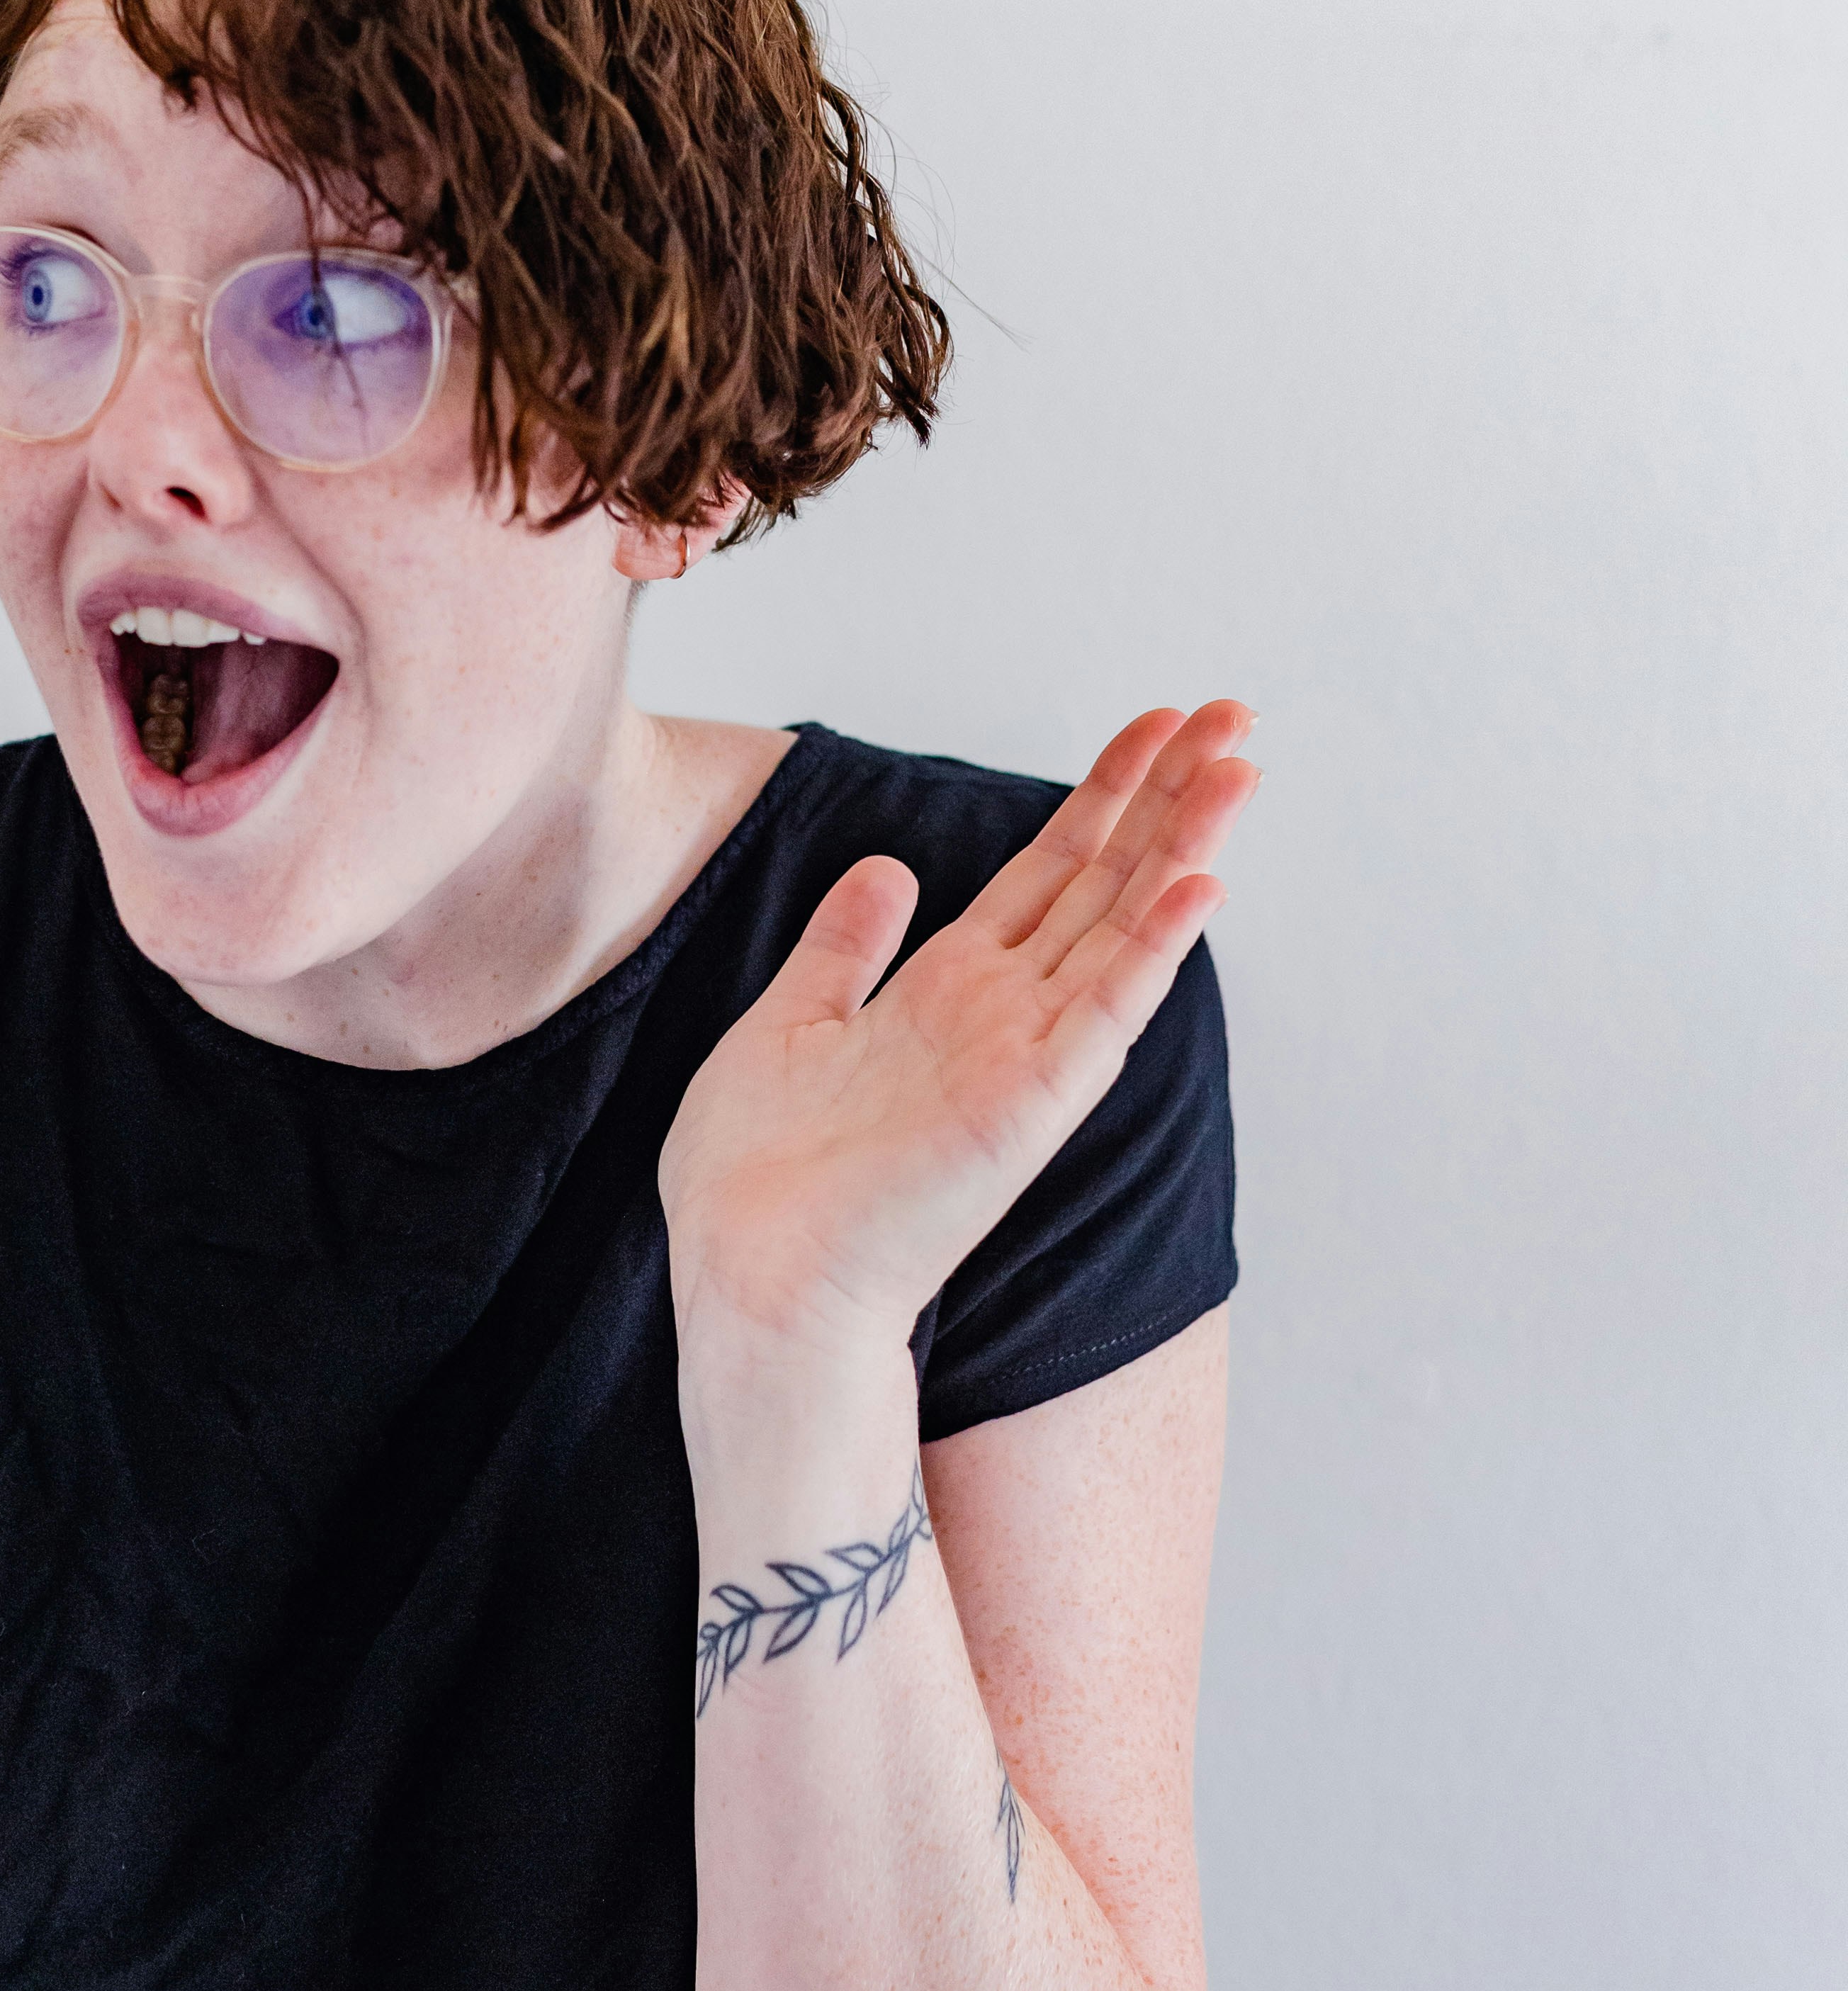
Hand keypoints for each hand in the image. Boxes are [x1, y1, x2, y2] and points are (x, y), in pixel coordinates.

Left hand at [661, 703, 1257, 1367]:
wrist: (751, 1279)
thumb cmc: (757, 1181)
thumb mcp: (786, 1023)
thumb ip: (845, 947)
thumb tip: (889, 867)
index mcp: (946, 991)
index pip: (1048, 870)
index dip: (1103, 795)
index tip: (1155, 724)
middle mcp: (1000, 1016)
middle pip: (1105, 880)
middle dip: (1168, 794)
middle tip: (1231, 712)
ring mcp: (1023, 1060)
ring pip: (1123, 928)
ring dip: (1186, 846)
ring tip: (1240, 767)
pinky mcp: (1026, 1106)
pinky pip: (1105, 1012)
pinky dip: (1154, 948)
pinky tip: (1200, 883)